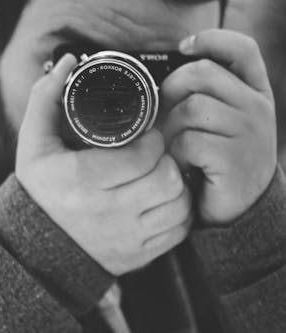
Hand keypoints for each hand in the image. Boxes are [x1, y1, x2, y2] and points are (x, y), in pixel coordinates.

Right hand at [16, 54, 191, 275]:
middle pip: (166, 178)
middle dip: (165, 160)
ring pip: (178, 204)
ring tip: (160, 175)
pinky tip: (162, 201)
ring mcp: (126, 238)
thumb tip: (68, 61)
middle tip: (154, 154)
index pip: (143, 156)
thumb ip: (45, 99)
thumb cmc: (40, 190)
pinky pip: (178, 230)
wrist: (38, 246)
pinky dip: (178, 212)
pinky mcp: (138, 256)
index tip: (147, 136)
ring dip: (176, 184)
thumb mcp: (33, 144)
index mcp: (84, 180)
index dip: (152, 139)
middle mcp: (109, 212)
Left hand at [162, 29, 276, 224]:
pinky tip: (183, 164)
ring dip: (171, 129)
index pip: (241, 50)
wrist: (240, 209)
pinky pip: (188, 141)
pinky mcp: (232, 158)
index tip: (184, 47)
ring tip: (175, 147)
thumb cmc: (222, 161)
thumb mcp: (222, 123)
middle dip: (172, 91)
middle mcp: (256, 107)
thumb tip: (165, 83)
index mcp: (254, 94)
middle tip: (168, 117)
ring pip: (190, 108)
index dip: (211, 40)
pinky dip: (176, 154)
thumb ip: (206, 97)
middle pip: (201, 74)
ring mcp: (247, 132)